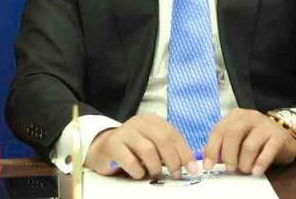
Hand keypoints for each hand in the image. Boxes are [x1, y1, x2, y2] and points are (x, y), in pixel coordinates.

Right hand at [84, 113, 200, 179]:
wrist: (102, 148)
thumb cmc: (132, 149)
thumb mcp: (152, 145)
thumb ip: (167, 150)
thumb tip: (188, 164)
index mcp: (152, 120)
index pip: (174, 134)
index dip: (185, 153)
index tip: (192, 169)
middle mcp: (139, 122)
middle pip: (163, 140)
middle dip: (173, 160)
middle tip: (176, 175)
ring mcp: (124, 131)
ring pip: (148, 150)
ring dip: (155, 167)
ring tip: (155, 175)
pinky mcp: (112, 144)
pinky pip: (130, 160)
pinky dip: (138, 171)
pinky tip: (138, 174)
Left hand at [203, 109, 295, 175]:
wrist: (284, 135)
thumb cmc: (255, 138)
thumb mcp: (238, 138)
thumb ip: (223, 145)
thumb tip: (208, 159)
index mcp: (235, 116)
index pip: (218, 130)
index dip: (211, 149)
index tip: (208, 166)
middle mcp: (249, 117)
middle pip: (232, 134)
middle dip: (228, 155)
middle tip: (230, 169)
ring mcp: (265, 125)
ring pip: (249, 145)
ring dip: (244, 163)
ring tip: (245, 171)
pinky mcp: (278, 136)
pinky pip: (268, 151)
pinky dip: (260, 163)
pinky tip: (256, 171)